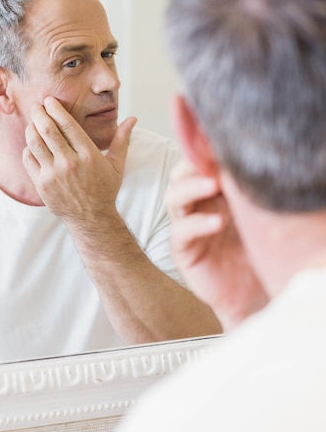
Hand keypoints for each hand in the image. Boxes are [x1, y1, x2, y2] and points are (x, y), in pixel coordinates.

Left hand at [22, 97, 136, 226]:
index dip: (55, 109)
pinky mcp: (42, 185)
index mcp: (88, 154)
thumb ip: (122, 140)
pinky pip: (28, 160)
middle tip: (36, 106)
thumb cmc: (105, 190)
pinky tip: (32, 145)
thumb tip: (133, 119)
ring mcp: (54, 174)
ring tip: (32, 123)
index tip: (49, 101)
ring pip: (34, 143)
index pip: (67, 124)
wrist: (92, 219)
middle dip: (39, 114)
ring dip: (31, 128)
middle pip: (47, 130)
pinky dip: (28, 149)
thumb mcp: (117, 165)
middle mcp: (70, 163)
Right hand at [165, 159, 268, 329]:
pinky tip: (217, 222)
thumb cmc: (257, 249)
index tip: (218, 139)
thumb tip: (248, 156)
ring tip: (212, 183)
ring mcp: (187, 224)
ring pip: (174, 197)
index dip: (205, 149)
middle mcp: (198, 203)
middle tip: (213, 159)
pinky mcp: (182, 249)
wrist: (253, 292)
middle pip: (181, 173)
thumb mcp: (254, 212)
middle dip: (194, 162)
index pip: (200, 161)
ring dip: (191, 187)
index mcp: (214, 190)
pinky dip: (197, 224)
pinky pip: (181, 231)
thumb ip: (244, 187)